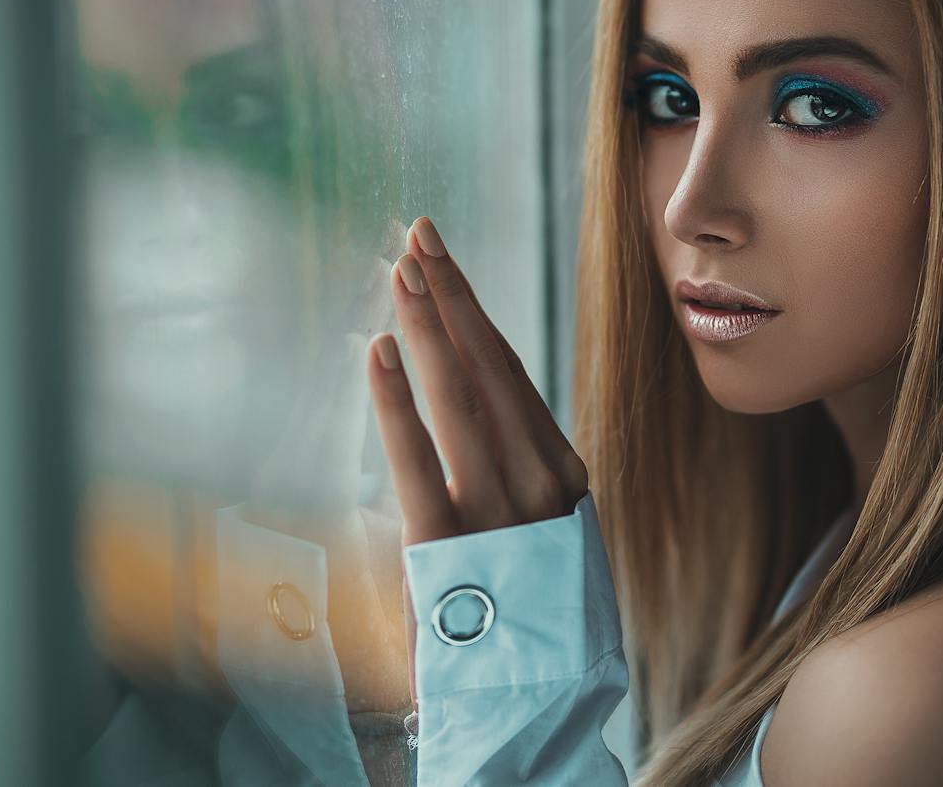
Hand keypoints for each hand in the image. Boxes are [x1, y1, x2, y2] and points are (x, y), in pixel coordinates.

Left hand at [364, 215, 589, 709]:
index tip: (444, 263)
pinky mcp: (451, 544)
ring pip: (459, 395)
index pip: (511, 372)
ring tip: (398, 271)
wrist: (542, 707)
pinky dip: (396, 399)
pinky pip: (417, 456)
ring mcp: (500, 511)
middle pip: (488, 366)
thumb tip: (480, 423)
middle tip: (418, 235)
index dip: (473, 312)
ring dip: (425, 326)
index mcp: (564, 474)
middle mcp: (540, 481)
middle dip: (449, 294)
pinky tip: (379, 351)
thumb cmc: (534, 623)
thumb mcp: (544, 541)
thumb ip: (517, 482)